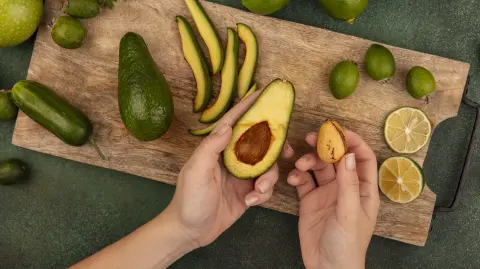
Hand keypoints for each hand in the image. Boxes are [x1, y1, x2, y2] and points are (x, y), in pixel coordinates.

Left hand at [165, 90, 293, 248]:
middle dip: (274, 147)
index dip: (248, 106)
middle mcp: (232, 159)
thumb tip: (228, 125)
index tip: (263, 92)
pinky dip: (264, 193)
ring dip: (268, 178)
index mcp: (217, 149)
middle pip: (259, 143)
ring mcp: (241, 176)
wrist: (191, 231)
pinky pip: (266, 187)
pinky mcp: (248, 193)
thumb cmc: (189, 199)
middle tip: (286, 150)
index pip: (234, 122)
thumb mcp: (196, 171)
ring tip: (258, 190)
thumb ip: (211, 147)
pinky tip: (252, 202)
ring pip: (267, 167)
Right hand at [287, 130, 379, 268]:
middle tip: (311, 137)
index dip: (353, 142)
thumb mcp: (349, 213)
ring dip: (309, 161)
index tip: (338, 132)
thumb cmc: (348, 245)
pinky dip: (297, 176)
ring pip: (318, 168)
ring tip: (299, 164)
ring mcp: (326, 194)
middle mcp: (345, 188)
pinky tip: (293, 178)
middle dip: (326, 147)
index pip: (362, 158)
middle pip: (337, 159)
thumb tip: (349, 154)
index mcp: (363, 190)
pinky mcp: (310, 201)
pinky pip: (303, 181)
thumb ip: (348, 184)